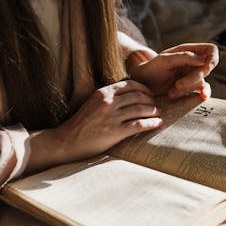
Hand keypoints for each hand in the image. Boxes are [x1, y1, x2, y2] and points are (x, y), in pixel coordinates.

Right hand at [26, 80, 162, 172]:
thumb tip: (128, 97)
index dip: (144, 88)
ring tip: (159, 114)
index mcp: (102, 92)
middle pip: (138, 96)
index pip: (130, 84)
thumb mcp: (92, 103)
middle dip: (151, 100)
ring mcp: (111, 117)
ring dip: (153, 111)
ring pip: (140, 109)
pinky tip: (157, 124)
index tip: (150, 94)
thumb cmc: (80, 124)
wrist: (66, 141)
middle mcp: (107, 102)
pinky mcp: (114, 132)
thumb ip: (108, 98)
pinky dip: (151, 123)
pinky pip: (138, 125)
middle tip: (157, 105)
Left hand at [127, 43, 218, 99]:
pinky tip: (201, 97)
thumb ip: (184, 57)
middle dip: (193, 78)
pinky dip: (198, 95)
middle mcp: (193, 63)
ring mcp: (192, 76)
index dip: (212, 58)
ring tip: (172, 92)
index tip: (205, 67)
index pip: (211, 50)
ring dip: (187, 89)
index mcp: (189, 51)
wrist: (143, 84)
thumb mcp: (165, 60)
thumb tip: (203, 60)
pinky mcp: (190, 88)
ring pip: (202, 83)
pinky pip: (200, 92)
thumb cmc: (152, 68)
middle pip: (207, 69)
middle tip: (177, 84)